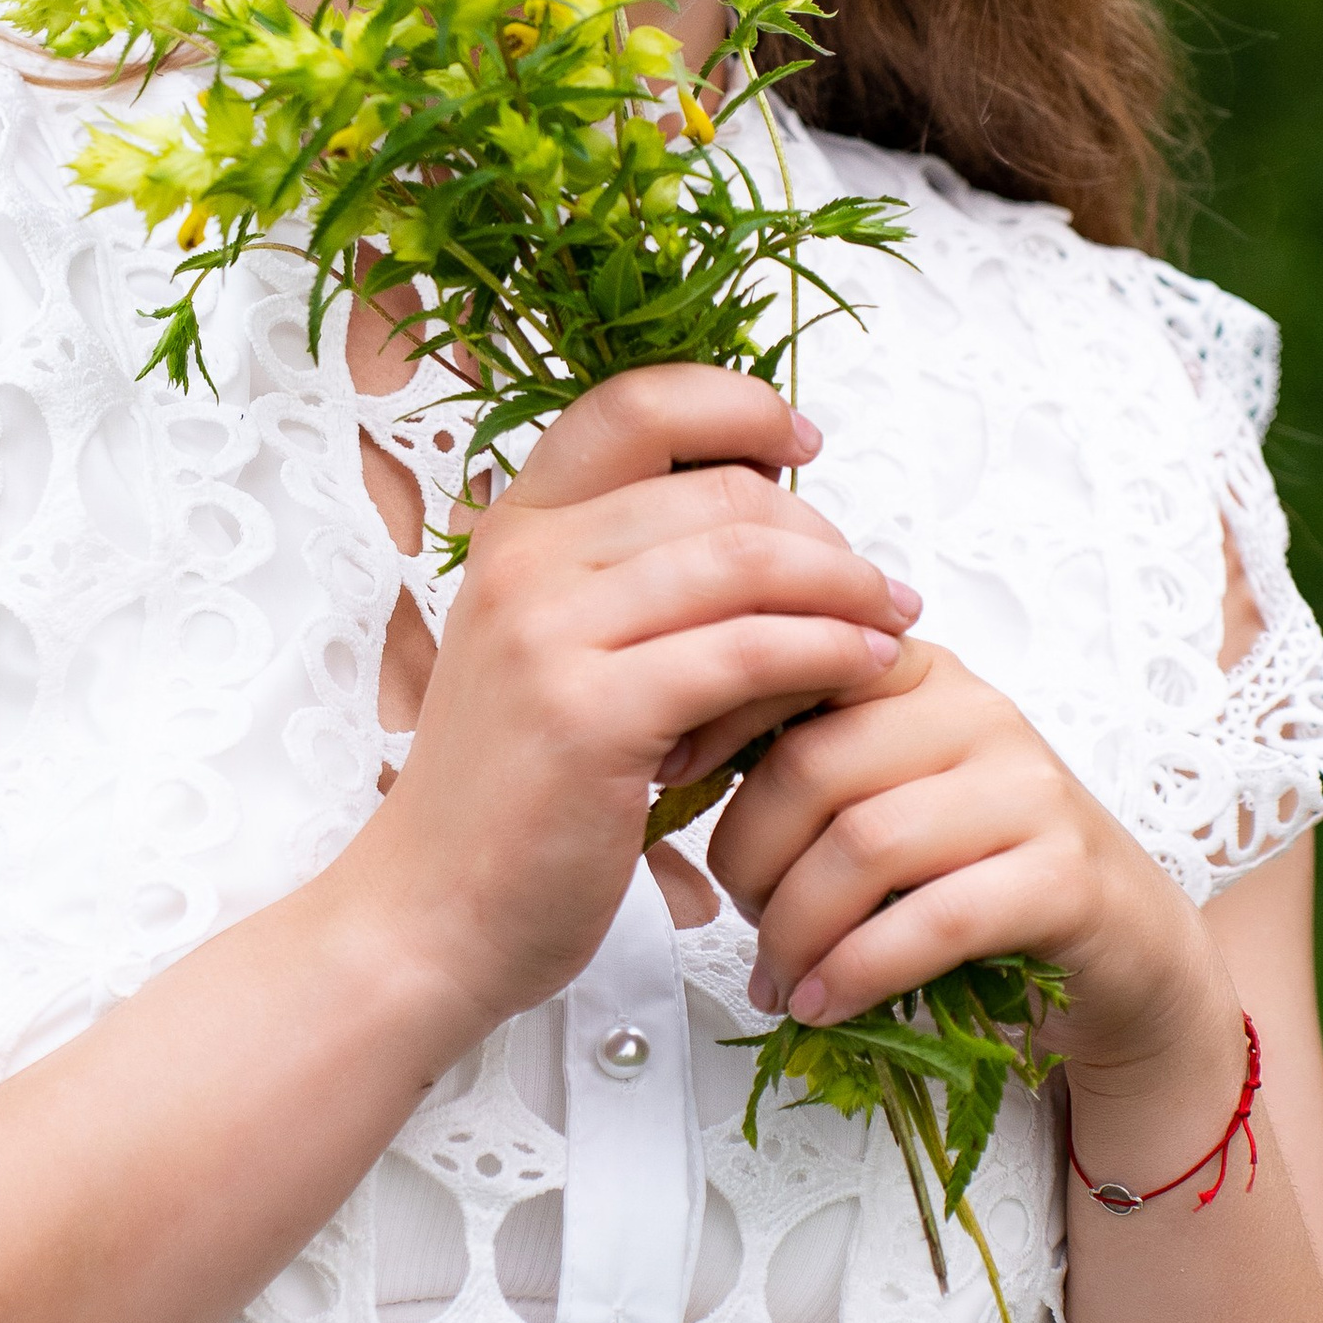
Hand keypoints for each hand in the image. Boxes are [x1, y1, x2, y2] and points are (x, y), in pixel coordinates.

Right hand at [334, 364, 919, 1040]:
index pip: (630, 406)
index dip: (735, 405)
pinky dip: (826, 652)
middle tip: (876, 583)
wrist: (429, 916)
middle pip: (716, 491)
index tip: (803, 442)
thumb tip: (777, 540)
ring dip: (844, 587)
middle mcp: (523, 563)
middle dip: (821, 532)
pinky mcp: (591, 713)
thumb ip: (634, 590)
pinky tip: (866, 670)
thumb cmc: (511, 800)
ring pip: (742, 561)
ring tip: (894, 621)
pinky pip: (746, 651)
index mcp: (513, 533)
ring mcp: (549, 633)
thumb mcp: (553, 659)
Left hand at [709, 642, 1244, 1127]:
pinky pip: (933, 917)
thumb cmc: (976, 872)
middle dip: (747, 858)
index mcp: (918, 674)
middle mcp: (978, 712)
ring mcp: (1029, 789)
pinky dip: (858, 969)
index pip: (795, 665)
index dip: (714, 721)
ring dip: (795, 928)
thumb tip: (666, 753)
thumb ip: (801, 758)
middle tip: (737, 918)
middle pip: (813, 768)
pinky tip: (822, 1001)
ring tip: (777, 975)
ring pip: (864, 845)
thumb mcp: (883, 794)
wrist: (1125, 949)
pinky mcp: (1065, 874)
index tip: (665, 780)